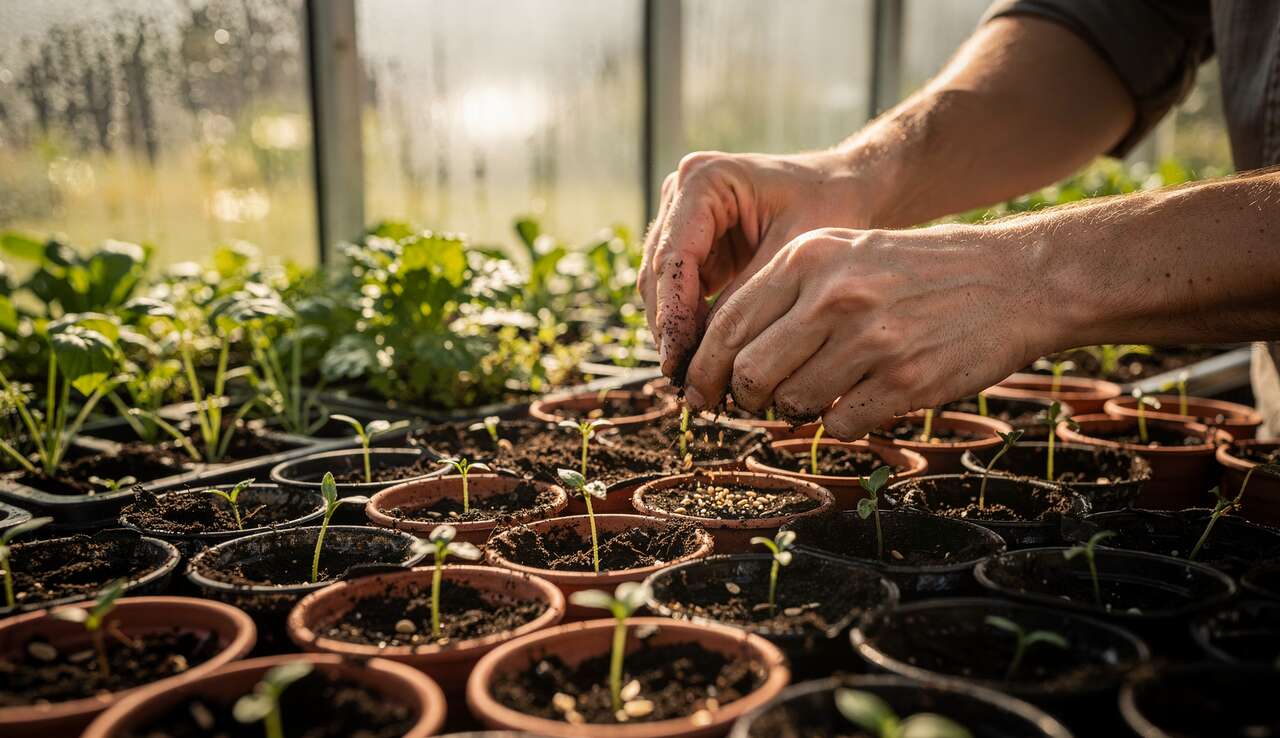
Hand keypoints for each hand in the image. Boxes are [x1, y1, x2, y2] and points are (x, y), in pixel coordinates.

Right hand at [638, 149, 875, 380]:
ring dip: (676, 331)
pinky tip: (706, 360)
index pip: (673, 258)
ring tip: (695, 379)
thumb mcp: (793, 255)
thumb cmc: (833, 206)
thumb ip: (747, 298)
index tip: (676, 361)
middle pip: (658, 273)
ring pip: (662, 287)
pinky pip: (682, 291)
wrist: (851, 187)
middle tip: (684, 381)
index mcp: (703, 180)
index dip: (672, 314)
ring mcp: (685, 218)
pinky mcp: (696, 244)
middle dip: (669, 329)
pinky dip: (691, 324)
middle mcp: (683, 193)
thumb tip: (708, 356)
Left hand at [681, 226, 1051, 439]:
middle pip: (749, 372)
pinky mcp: (905, 382)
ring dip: (797, 411)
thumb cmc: (918, 271)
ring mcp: (870, 340)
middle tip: (759, 401)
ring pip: (791, 404)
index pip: (726, 324)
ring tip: (825, 391)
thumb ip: (785, 295)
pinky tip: (864, 398)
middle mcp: (834, 295)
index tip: (700, 392)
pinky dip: (841, 423)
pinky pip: (839, 426)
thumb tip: (723, 359)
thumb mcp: (846, 253)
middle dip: (746, 397)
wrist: (1015, 279)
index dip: (704, 368)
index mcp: (809, 257)